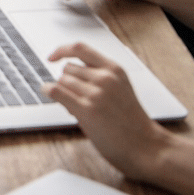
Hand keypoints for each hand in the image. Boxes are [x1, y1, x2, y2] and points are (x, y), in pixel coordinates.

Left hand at [43, 42, 170, 180]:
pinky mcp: (87, 109)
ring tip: (79, 107)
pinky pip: (57, 91)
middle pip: (68, 69)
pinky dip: (49, 90)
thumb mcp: (121, 88)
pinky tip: (48, 92)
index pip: (80, 48)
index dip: (62, 50)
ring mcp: (96, 93)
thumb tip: (69, 75)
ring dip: (64, 92)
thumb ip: (99, 77)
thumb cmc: (132, 122)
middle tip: (78, 98)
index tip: (52, 57)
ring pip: (62, 81)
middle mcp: (105, 78)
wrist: (146, 146)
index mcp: (115, 69)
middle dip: (68, 82)